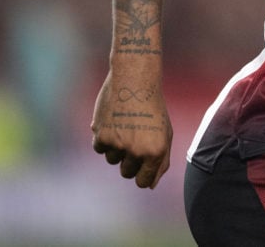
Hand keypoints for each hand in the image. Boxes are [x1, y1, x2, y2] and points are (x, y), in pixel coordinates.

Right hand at [91, 72, 171, 188]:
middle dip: (129, 161)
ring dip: (117, 147)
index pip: (144, 182)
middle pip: (126, 173)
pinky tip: (114, 121)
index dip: (142, 175)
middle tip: (135, 138)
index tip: (141, 167)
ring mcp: (118, 144)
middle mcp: (137, 151)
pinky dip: (104, 138)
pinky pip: (100, 149)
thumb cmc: (153, 107)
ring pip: (112, 160)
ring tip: (126, 124)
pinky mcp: (101, 136)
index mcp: (156, 151)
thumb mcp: (164, 133)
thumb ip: (161, 160)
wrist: (135, 80)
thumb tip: (151, 185)